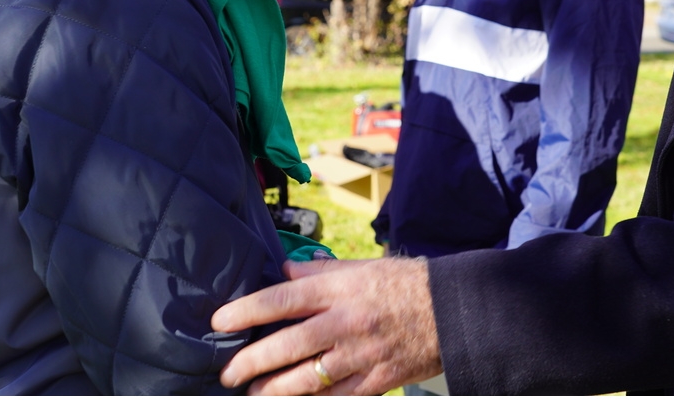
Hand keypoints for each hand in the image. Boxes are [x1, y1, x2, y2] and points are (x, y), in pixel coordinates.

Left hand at [211, 256, 441, 394]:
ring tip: (254, 396)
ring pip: (307, 379)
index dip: (247, 311)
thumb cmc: (406, 284)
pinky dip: (314, 405)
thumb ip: (320, 271)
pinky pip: (338, 398)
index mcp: (340, 289)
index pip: (282, 299)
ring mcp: (361, 355)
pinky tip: (296, 406)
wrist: (453, 310)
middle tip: (228, 373)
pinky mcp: (377, 380)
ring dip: (274, 391)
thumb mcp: (363, 267)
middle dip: (252, 362)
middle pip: (288, 344)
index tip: (220, 321)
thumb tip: (284, 272)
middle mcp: (346, 322)